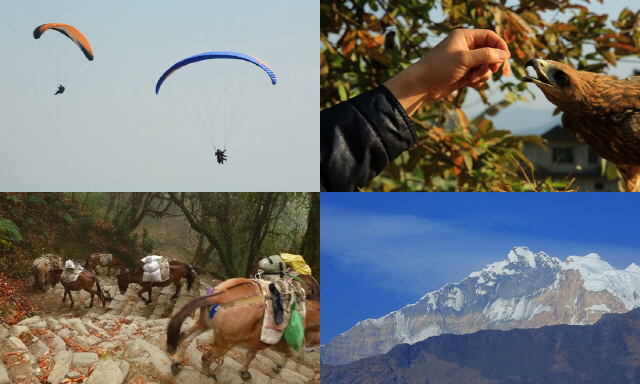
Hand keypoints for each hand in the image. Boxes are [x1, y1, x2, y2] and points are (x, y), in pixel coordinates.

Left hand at [384, 29, 510, 115]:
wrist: (421, 85)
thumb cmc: (439, 67)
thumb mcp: (464, 59)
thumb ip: (486, 55)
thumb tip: (504, 55)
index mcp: (465, 37)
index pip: (490, 36)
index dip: (500, 46)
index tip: (506, 58)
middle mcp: (466, 47)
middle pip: (490, 52)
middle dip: (493, 63)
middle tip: (494, 70)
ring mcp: (465, 62)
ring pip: (486, 66)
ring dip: (483, 74)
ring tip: (472, 78)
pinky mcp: (463, 75)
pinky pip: (479, 76)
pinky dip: (477, 81)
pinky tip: (468, 84)